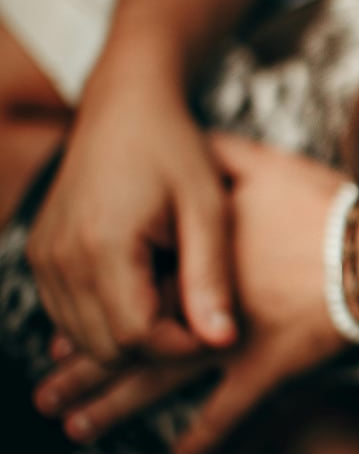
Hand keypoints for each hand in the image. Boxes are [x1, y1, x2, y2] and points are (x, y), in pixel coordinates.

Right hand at [26, 0, 261, 364]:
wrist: (125, 107)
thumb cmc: (174, 150)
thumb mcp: (207, 208)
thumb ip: (211, 277)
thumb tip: (222, 341)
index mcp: (102, 246)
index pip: (134, 337)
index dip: (179, 346)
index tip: (215, 327)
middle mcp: (59, 258)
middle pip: (103, 346)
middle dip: (156, 345)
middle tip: (198, 311)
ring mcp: (42, 258)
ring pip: (82, 337)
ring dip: (130, 333)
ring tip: (174, 293)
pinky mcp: (40, 256)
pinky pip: (69, 313)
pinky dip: (106, 316)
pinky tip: (147, 286)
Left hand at [35, 134, 349, 453]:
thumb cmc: (321, 204)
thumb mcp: (264, 163)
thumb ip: (219, 151)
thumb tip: (190, 137)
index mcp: (190, 262)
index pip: (124, 295)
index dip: (88, 320)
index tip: (56, 341)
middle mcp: (197, 307)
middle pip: (127, 345)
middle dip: (84, 374)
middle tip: (47, 396)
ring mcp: (230, 340)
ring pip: (161, 383)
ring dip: (118, 409)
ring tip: (79, 427)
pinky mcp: (267, 365)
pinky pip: (230, 410)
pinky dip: (206, 436)